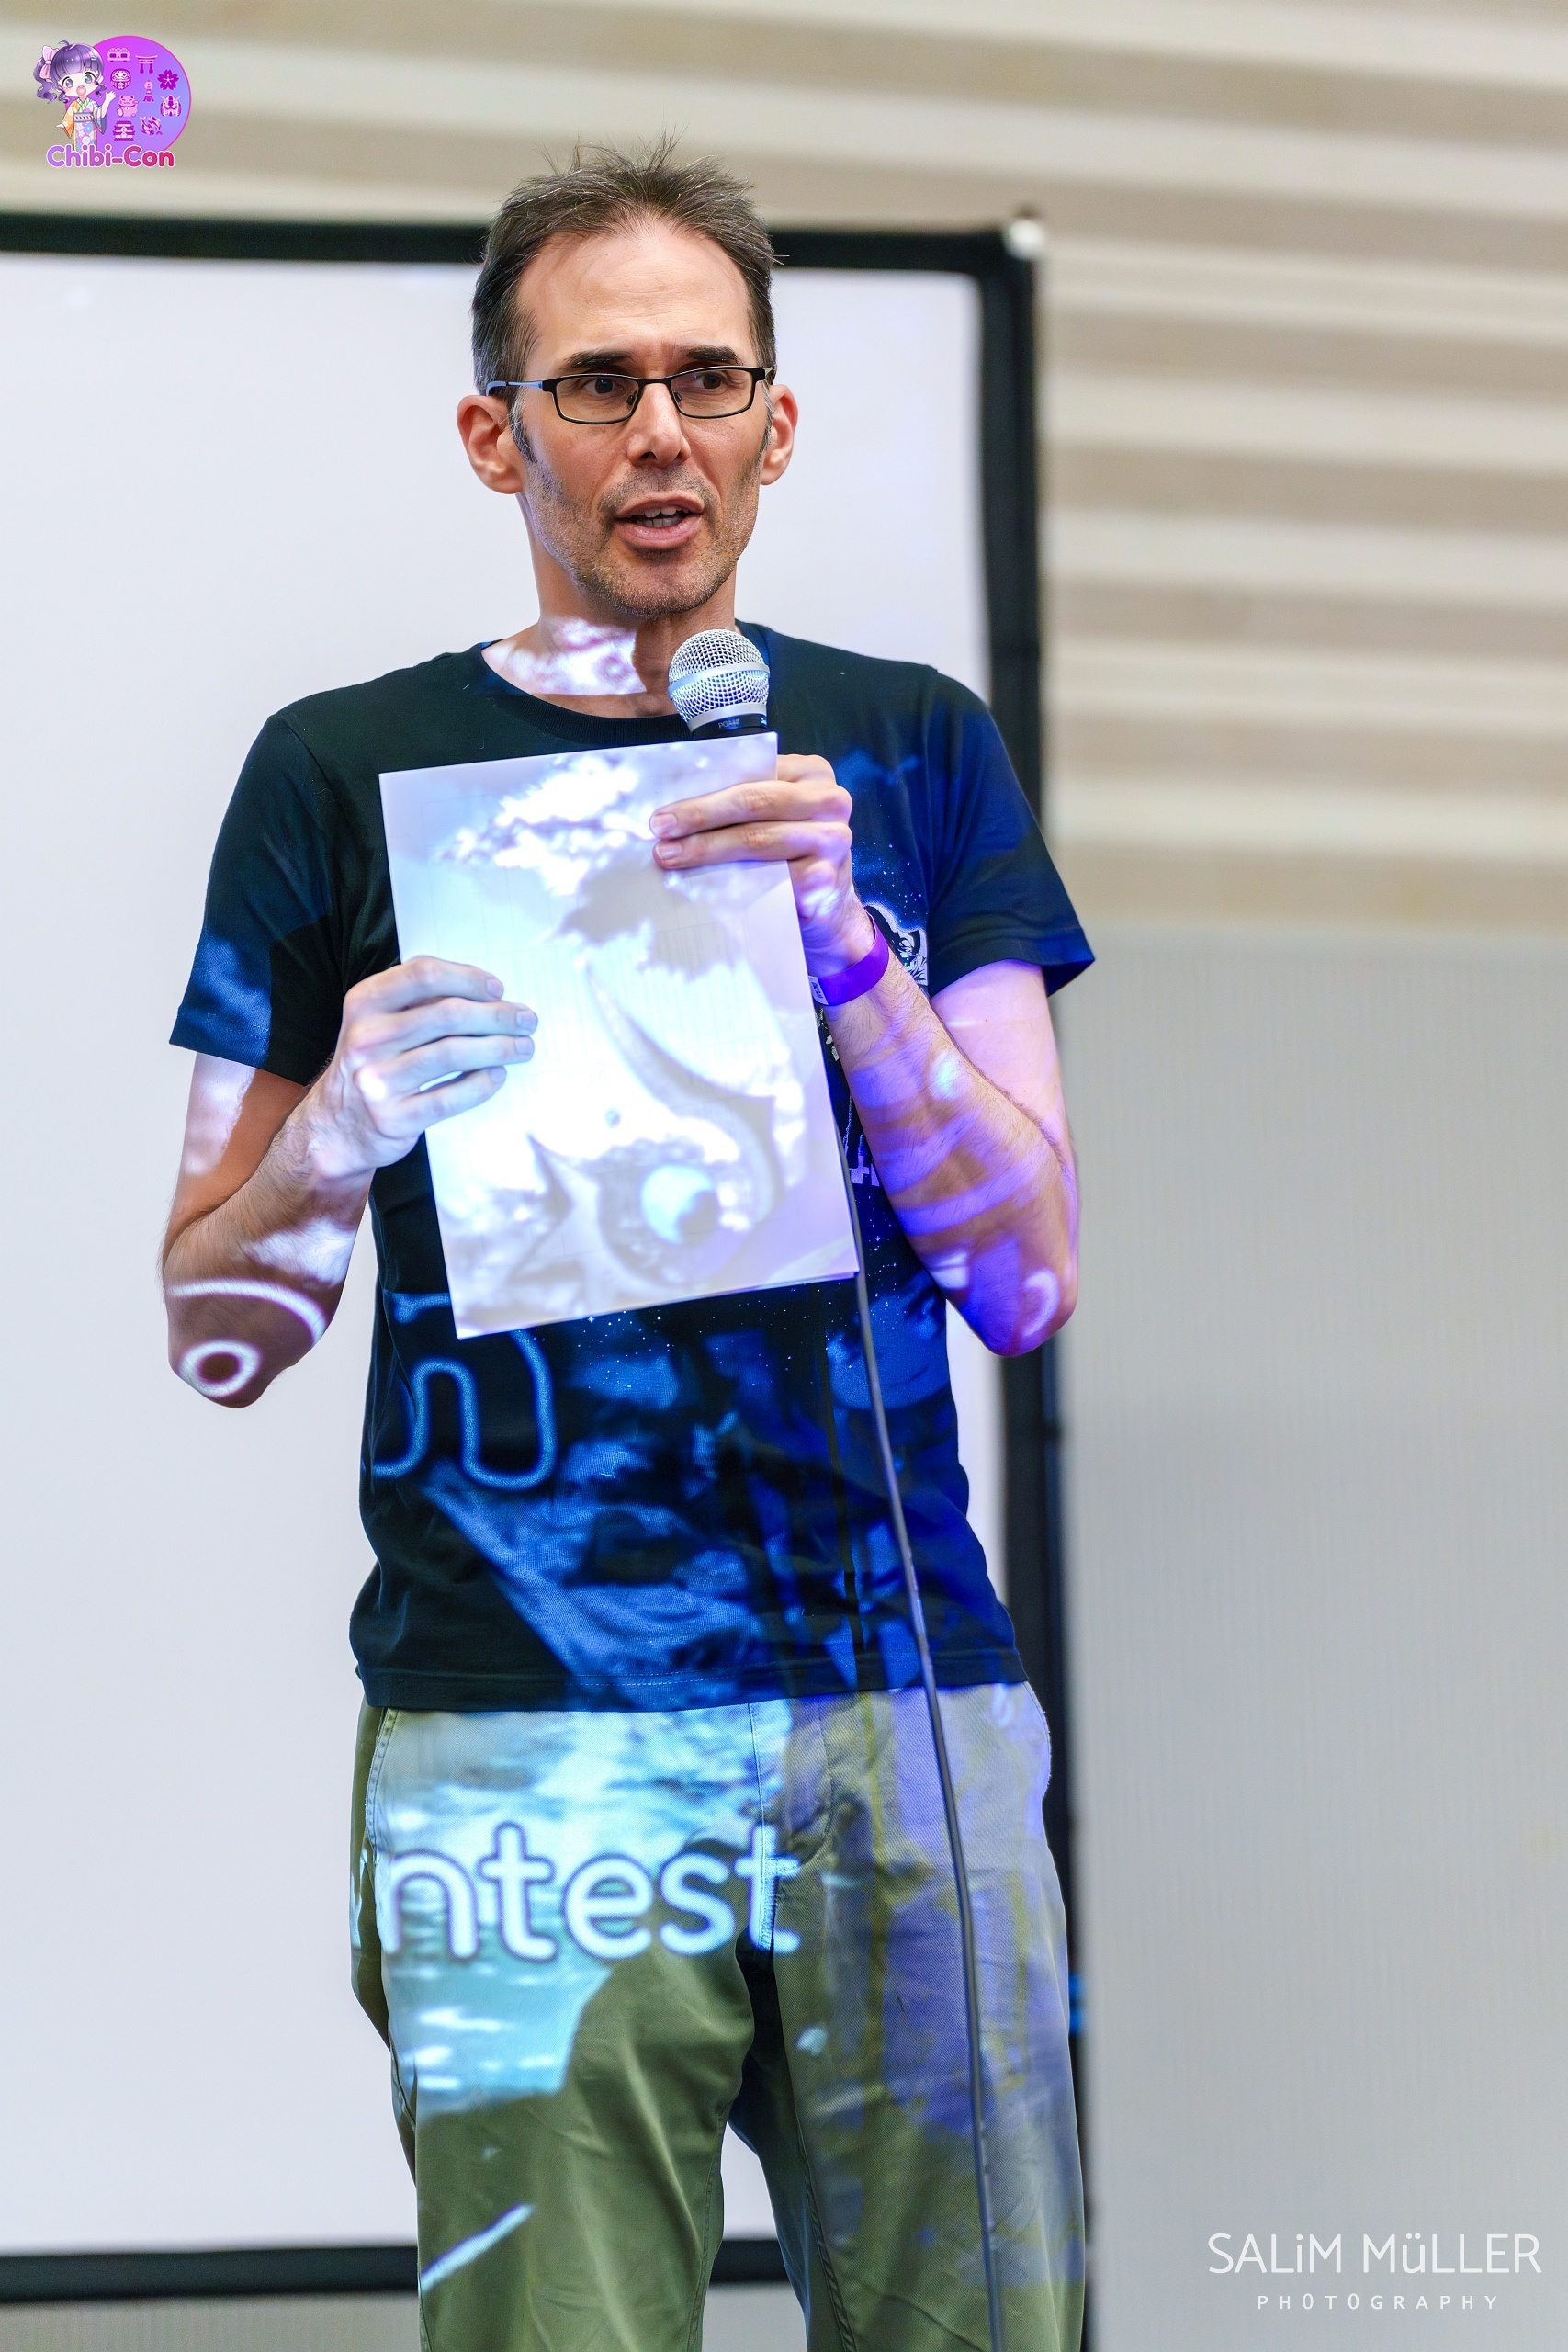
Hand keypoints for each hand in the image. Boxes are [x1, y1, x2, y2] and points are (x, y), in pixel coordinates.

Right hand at [296, 957, 536, 1182]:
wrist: (339, 1126)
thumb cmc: (374, 1063)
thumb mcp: (378, 1022)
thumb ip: (419, 1002)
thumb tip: (490, 994)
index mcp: (364, 1004)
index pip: (423, 975)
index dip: (468, 978)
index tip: (499, 989)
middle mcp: (366, 1039)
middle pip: (447, 1015)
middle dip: (497, 1016)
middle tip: (526, 1020)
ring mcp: (378, 1081)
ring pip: (453, 1054)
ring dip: (499, 1048)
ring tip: (523, 1047)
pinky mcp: (395, 1118)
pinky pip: (451, 1098)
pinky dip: (482, 1084)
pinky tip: (498, 1075)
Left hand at [649, 754, 875, 974]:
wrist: (829, 906)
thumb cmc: (790, 851)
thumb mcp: (774, 814)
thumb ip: (741, 799)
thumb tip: (675, 806)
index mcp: (812, 773)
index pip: (750, 774)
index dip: (703, 791)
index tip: (662, 810)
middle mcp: (829, 801)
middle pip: (754, 803)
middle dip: (700, 816)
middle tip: (660, 830)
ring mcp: (832, 841)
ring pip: (758, 840)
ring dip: (707, 849)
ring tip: (670, 857)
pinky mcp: (825, 880)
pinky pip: (770, 880)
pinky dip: (731, 884)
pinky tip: (702, 888)